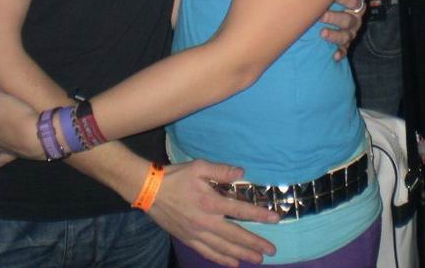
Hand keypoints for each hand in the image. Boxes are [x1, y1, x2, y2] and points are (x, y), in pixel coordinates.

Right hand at [151, 160, 278, 266]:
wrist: (149, 191)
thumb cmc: (176, 177)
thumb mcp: (199, 166)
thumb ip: (221, 170)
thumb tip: (242, 172)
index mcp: (211, 202)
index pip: (240, 210)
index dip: (259, 215)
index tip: (275, 219)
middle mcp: (206, 221)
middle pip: (235, 235)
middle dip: (255, 244)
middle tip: (271, 250)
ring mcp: (197, 233)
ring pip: (223, 248)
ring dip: (242, 254)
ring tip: (258, 260)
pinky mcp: (189, 239)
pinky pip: (208, 252)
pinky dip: (221, 259)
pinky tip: (233, 263)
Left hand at [319, 0, 371, 59]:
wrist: (341, 11)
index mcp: (357, 5)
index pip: (355, 2)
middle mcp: (355, 20)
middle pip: (348, 20)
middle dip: (334, 18)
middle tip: (321, 15)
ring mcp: (350, 33)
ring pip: (345, 36)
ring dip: (334, 36)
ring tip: (322, 34)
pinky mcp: (345, 44)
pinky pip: (344, 50)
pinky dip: (340, 53)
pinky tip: (334, 56)